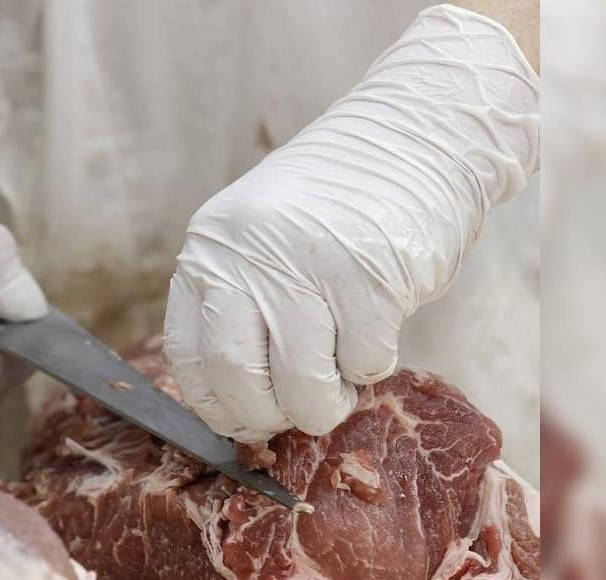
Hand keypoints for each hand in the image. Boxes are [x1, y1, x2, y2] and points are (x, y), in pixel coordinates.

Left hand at [164, 5, 538, 441]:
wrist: (417, 133)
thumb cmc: (338, 202)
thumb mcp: (261, 238)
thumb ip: (241, 302)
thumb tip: (239, 403)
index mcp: (210, 249)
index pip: (187, 353)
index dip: (212, 403)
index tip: (239, 420)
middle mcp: (247, 257)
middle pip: (236, 376)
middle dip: (265, 416)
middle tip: (292, 415)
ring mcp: (306, 267)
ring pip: (301, 386)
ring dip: (322, 406)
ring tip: (338, 388)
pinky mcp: (368, 279)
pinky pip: (362, 364)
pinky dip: (370, 368)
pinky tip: (374, 335)